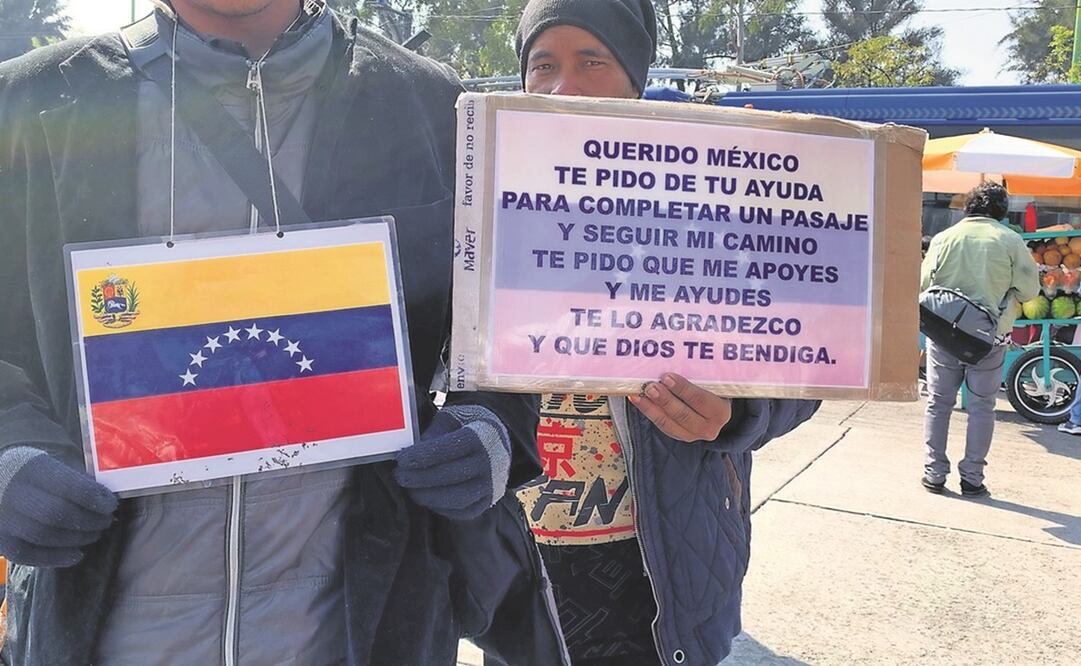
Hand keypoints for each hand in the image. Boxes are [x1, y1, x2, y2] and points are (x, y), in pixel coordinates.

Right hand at [0, 448, 117, 566]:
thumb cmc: (36, 476)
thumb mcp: (54, 465)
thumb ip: (77, 480)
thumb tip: (105, 499)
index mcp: (31, 468)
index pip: (66, 486)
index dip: (93, 498)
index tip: (111, 505)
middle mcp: (11, 492)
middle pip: (55, 513)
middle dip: (88, 521)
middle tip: (106, 522)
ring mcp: (1, 517)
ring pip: (42, 535)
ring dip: (76, 539)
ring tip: (94, 534)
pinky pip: (25, 555)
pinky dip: (54, 558)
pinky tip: (76, 555)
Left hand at [394, 409, 510, 519]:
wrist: (497, 438)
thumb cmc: (467, 425)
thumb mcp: (451, 419)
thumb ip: (432, 434)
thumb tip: (411, 454)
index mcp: (481, 436)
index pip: (449, 449)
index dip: (422, 456)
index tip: (401, 460)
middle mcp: (491, 462)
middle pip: (451, 475)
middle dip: (420, 478)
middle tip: (400, 476)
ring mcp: (492, 484)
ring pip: (457, 498)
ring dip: (428, 496)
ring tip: (410, 489)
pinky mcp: (489, 501)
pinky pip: (463, 511)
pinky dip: (441, 508)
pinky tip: (426, 497)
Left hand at [629, 373, 731, 442]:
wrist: (714, 406)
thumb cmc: (712, 386)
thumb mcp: (712, 379)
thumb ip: (700, 371)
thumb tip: (679, 350)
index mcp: (721, 411)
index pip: (700, 400)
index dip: (683, 389)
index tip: (667, 377)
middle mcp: (710, 427)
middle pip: (683, 414)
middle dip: (664, 400)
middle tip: (650, 386)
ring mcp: (693, 435)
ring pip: (668, 423)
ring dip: (651, 407)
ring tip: (639, 394)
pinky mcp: (680, 436)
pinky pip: (661, 425)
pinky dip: (648, 411)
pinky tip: (636, 399)